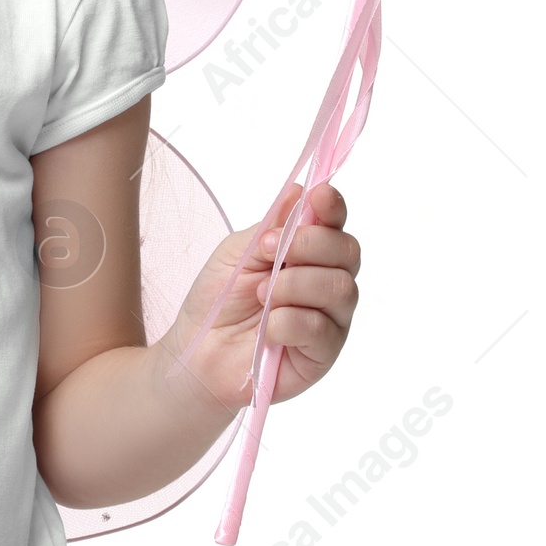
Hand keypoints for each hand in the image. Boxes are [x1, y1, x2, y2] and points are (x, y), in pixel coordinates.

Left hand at [156, 182, 360, 416]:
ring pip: (340, 289)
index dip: (333, 207)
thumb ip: (272, 226)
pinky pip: (322, 329)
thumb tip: (301, 190)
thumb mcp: (239, 252)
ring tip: (261, 293)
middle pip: (348, 252)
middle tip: (269, 252)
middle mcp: (327, 284)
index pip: (336, 225)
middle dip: (309, 245)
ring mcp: (330, 320)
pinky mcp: (323, 354)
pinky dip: (289, 321)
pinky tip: (268, 327)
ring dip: (294, 285)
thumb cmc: (218, 299)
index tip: (319, 196)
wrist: (198, 350)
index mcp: (309, 255)